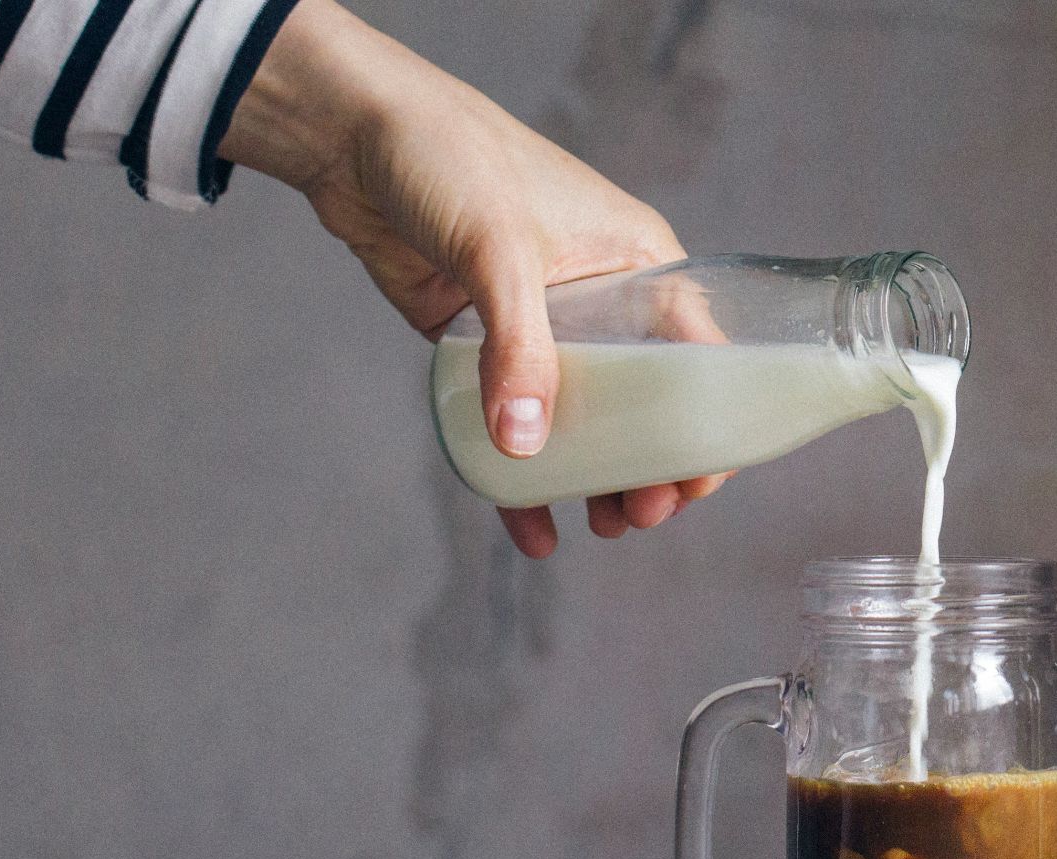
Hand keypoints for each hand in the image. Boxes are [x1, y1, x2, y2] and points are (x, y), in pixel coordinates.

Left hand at [218, 0, 728, 557]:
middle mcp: (601, 300)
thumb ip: (519, 347)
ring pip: (583, 421)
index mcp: (637, 262)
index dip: (706, 425)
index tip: (694, 484)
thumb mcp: (499, 249)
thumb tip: (527, 447)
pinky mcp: (483, 346)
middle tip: (639, 517)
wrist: (350, 132)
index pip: (698, 354)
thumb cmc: (449, 155)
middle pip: (646, 402)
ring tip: (600, 526)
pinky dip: (523, 476)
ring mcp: (541, 328)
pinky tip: (531, 528)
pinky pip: (514, 421)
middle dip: (650, 466)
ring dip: (595, 479)